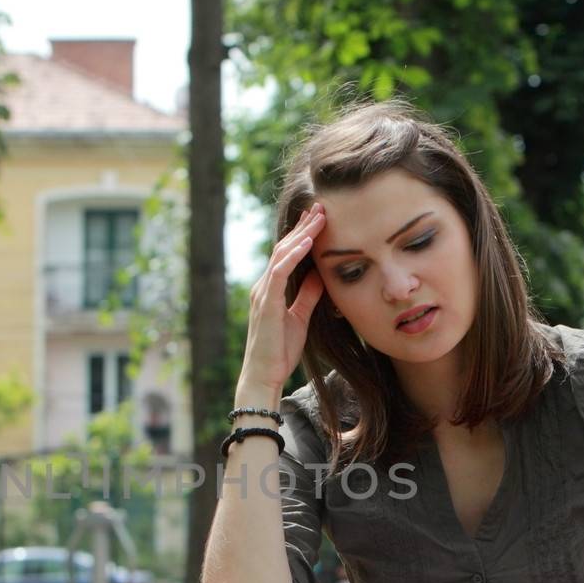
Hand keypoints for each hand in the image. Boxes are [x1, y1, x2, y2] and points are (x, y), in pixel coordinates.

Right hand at [239, 202, 325, 397]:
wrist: (263, 375)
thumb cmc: (279, 351)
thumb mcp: (300, 318)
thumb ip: (307, 295)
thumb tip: (320, 274)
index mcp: (271, 290)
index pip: (286, 255)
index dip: (302, 235)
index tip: (318, 219)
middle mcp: (263, 286)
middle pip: (284, 248)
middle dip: (303, 227)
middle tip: (321, 207)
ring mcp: (263, 293)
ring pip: (281, 254)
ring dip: (301, 234)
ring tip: (318, 217)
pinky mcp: (266, 303)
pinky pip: (279, 272)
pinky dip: (293, 256)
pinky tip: (306, 243)